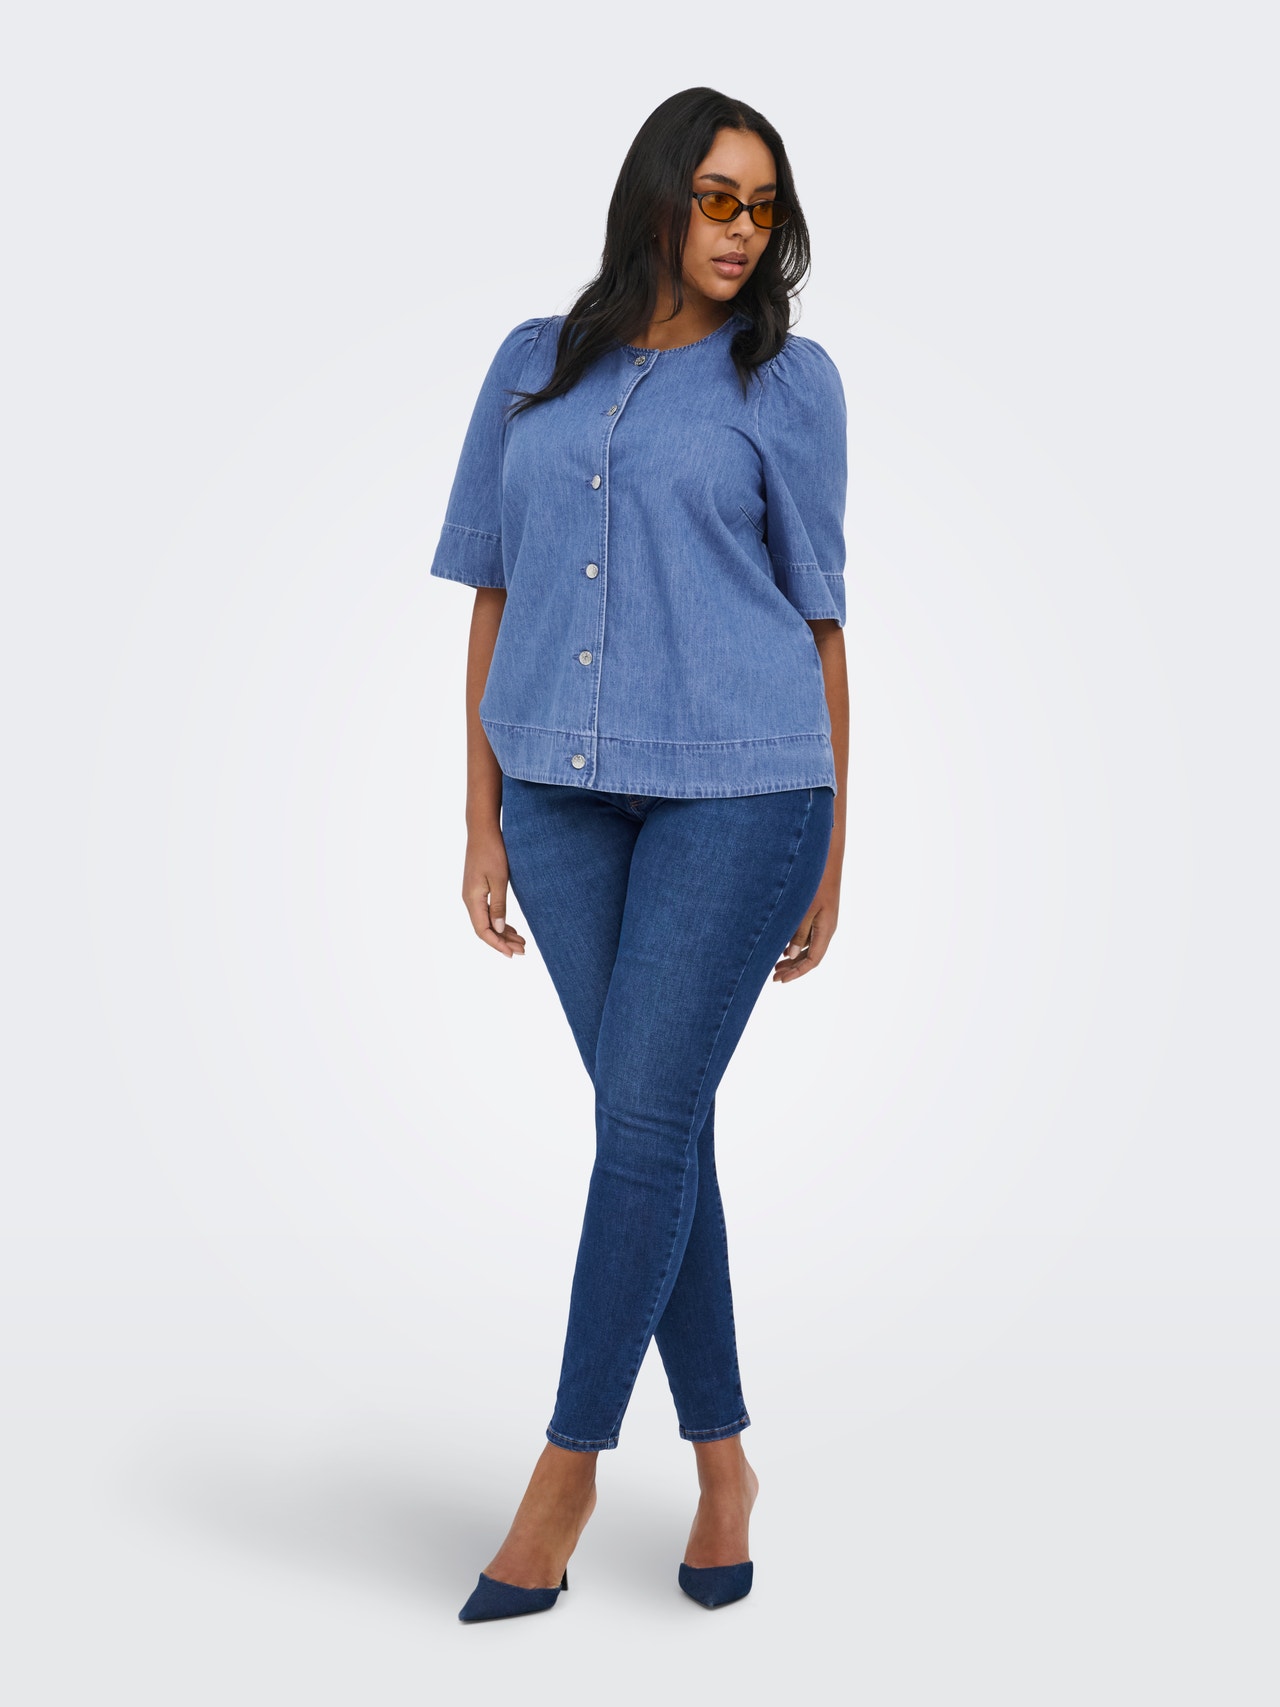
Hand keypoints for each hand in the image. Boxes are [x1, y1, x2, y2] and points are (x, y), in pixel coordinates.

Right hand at [463, 826, 526, 957]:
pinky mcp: (477, 889)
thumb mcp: (499, 879)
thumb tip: (499, 929)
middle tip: (523, 950)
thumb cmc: (492, 851)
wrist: (482, 830)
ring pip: (486, 921)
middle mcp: (469, 900)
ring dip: (503, 933)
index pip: (483, 931)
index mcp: (473, 899)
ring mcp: (472, 895)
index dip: (497, 944)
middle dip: (503, 941)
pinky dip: (499, 921)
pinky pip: (487, 912)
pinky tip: (510, 927)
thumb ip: (499, 905)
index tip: (513, 954)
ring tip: (521, 941)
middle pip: (485, 929)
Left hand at [772, 872, 838, 982]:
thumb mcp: (804, 909)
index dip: (797, 972)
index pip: (812, 960)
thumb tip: (791, 954)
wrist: (826, 859)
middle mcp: (827, 928)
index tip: (781, 980)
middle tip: (774, 977)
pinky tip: (783, 947)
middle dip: (793, 968)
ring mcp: (824, 921)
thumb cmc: (815, 882)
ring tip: (776, 966)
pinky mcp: (819, 913)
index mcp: (826, 930)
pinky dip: (796, 945)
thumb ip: (798, 932)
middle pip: (811, 956)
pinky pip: (809, 936)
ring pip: (809, 947)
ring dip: (793, 958)